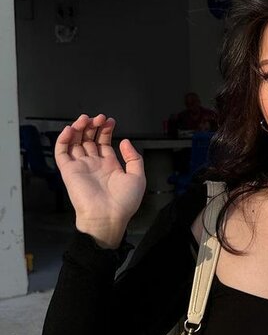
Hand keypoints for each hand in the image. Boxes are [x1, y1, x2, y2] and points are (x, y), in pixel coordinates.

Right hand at [54, 113, 145, 230]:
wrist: (109, 216)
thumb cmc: (124, 203)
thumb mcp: (138, 176)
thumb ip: (133, 157)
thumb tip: (125, 141)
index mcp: (110, 166)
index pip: (103, 142)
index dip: (106, 130)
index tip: (110, 121)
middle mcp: (94, 165)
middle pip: (88, 139)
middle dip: (92, 126)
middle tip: (98, 118)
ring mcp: (81, 167)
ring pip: (74, 142)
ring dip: (78, 128)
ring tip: (85, 119)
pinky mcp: (69, 171)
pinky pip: (62, 152)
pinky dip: (63, 139)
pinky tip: (70, 129)